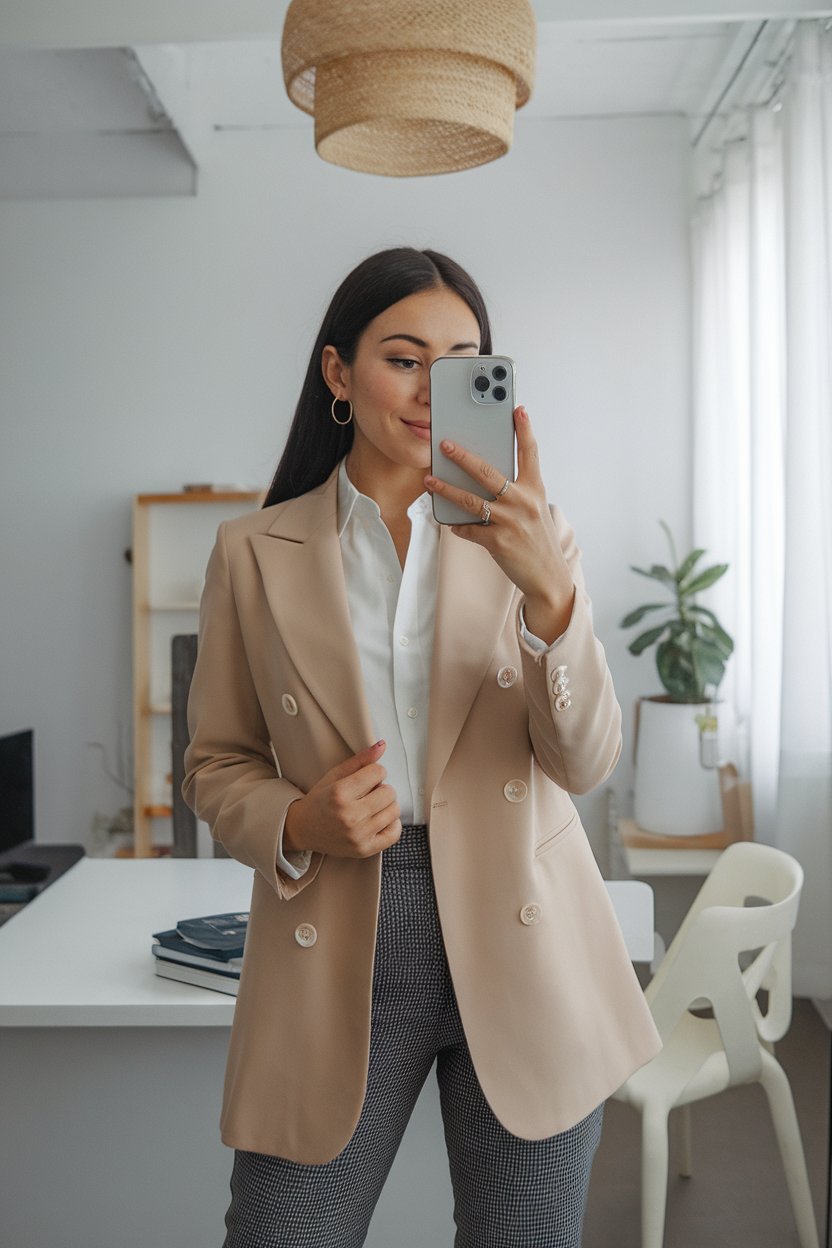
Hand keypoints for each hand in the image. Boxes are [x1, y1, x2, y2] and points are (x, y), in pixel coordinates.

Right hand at [283, 740, 401, 858]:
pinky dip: (392, 824)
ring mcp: (358, 835)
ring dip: (386, 805)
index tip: (367, 777)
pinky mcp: (364, 849)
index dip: (375, 772)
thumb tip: (382, 745)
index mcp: (340, 793)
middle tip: (369, 793)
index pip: (378, 772)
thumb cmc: (319, 801)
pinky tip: (379, 820)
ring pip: (394, 810)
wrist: (303, 829)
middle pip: (389, 792)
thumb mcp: (334, 775)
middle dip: (381, 788)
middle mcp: (350, 816)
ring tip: (372, 806)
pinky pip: (394, 833)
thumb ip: (359, 760)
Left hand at [424, 406, 574, 640]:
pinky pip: (468, 529)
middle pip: (488, 471)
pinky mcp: (498, 542)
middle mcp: (523, 502)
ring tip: (430, 480)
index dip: (524, 430)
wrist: (547, 576)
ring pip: (470, 500)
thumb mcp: (533, 509)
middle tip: (444, 444)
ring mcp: (510, 522)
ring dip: (446, 488)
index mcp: (535, 489)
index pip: (530, 453)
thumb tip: (482, 476)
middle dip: (462, 456)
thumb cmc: (536, 539)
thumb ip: (515, 490)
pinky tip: (447, 520)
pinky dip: (456, 525)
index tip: (517, 409)